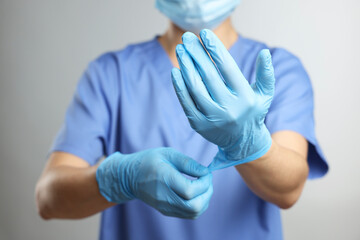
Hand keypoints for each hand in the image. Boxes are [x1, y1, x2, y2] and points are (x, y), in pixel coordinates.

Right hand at [96, 147, 212, 218]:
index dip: (204, 182)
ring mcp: (165, 206)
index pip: (190, 190)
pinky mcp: (167, 211)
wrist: (130, 177)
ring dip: (205, 199)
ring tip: (204, 186)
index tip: (205, 172)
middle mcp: (164, 196)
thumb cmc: (149, 161)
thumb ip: (187, 162)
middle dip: (207, 192)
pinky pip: (189, 214)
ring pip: (194, 212)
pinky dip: (199, 205)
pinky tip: (198, 193)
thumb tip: (205, 171)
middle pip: (194, 206)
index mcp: (163, 179)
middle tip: (207, 180)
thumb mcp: (167, 153)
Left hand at [171, 29, 274, 170]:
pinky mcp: (199, 126)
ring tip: (180, 51)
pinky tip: (175, 71)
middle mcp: (229, 109)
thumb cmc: (253, 112)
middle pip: (208, 76)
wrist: (243, 143)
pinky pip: (186, 102)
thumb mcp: (265, 94)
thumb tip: (264, 53)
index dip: (215, 49)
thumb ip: (266, 74)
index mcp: (245, 97)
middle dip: (196, 54)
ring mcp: (213, 119)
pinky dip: (179, 86)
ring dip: (185, 67)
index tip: (205, 33)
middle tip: (187, 38)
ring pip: (195, 88)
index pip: (227, 68)